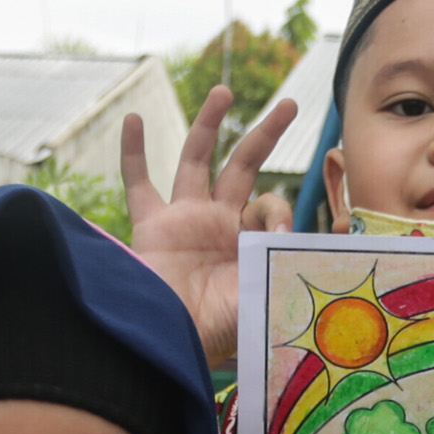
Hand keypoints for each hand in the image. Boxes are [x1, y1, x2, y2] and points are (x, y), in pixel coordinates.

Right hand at [123, 86, 297, 367]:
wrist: (177, 343)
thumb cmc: (224, 330)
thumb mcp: (269, 293)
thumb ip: (285, 264)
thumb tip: (299, 238)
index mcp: (250, 243)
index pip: (271, 205)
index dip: (277, 212)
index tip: (274, 237)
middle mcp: (219, 224)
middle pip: (243, 165)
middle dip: (265, 134)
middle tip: (291, 105)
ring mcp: (184, 220)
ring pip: (196, 159)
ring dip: (209, 123)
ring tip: (224, 91)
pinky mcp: (152, 225)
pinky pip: (138, 182)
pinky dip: (133, 152)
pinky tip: (133, 118)